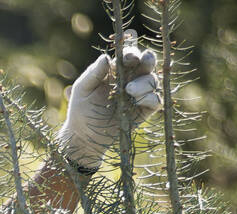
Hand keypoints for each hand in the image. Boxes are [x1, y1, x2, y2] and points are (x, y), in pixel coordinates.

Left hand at [58, 37, 162, 170]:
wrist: (84, 137)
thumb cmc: (80, 110)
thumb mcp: (82, 89)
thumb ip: (93, 73)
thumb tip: (106, 57)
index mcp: (116, 71)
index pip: (129, 55)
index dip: (132, 53)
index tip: (128, 58)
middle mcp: (130, 79)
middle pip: (147, 63)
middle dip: (147, 60)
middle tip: (143, 62)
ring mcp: (139, 94)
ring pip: (152, 80)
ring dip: (145, 82)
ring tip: (129, 91)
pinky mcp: (144, 110)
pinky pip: (156, 100)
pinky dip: (150, 98)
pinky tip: (138, 100)